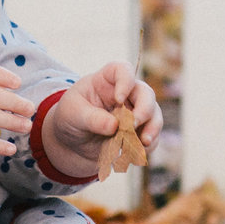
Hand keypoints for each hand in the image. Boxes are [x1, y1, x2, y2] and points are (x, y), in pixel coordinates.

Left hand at [40, 62, 160, 177]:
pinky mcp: (138, 133)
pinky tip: (138, 153)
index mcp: (107, 80)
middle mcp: (126, 94)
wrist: (71, 142)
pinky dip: (147, 145)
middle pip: (146, 93)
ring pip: (154, 115)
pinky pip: (151, 137)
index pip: (123, 70)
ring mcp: (135, 113)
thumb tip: (114, 126)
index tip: (119, 99)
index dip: (126, 81)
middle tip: (134, 124)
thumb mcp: (72, 114)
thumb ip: (91, 118)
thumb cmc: (70, 118)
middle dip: (145, 109)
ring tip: (143, 142)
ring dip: (152, 128)